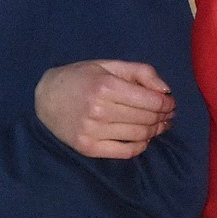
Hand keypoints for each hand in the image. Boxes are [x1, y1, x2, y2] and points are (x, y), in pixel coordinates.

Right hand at [35, 60, 174, 158]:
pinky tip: (143, 138)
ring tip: (159, 125)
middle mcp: (99, 110)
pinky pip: (125, 152)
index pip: (150, 100)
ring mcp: (92, 131)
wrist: (46, 98)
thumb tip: (165, 90)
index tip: (170, 102)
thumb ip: (140, 72)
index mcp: (105, 86)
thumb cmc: (81, 78)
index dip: (166, 103)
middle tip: (167, 114)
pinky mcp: (88, 148)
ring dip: (155, 131)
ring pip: (139, 135)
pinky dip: (140, 146)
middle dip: (163, 116)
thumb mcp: (109, 65)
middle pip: (147, 118)